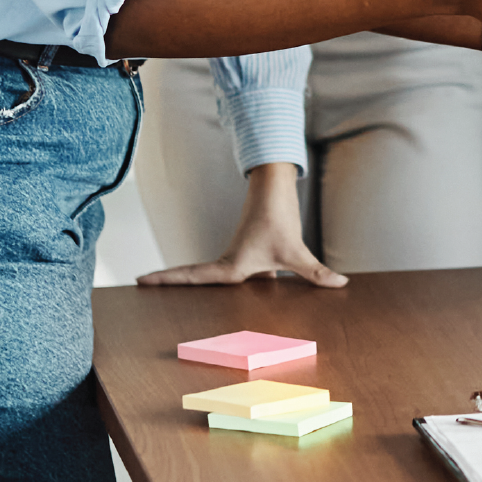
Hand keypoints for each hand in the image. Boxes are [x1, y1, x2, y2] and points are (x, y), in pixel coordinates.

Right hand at [137, 163, 346, 289]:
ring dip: (185, 281)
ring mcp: (236, 259)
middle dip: (168, 283)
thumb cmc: (279, 218)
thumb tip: (340, 284)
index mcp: (231, 266)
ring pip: (208, 276)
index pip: (194, 278)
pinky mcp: (248, 254)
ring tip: (155, 286)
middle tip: (140, 285)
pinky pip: (228, 274)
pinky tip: (220, 294)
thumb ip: (315, 273)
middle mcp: (229, 264)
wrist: (276, 187)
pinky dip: (217, 282)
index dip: (167, 280)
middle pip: (193, 278)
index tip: (140, 280)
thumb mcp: (297, 251)